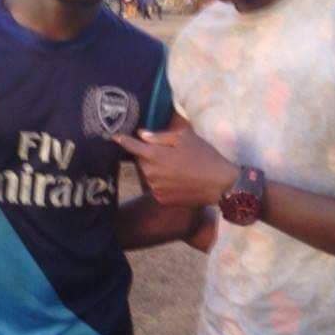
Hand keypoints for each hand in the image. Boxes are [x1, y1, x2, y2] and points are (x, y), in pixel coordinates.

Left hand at [113, 127, 237, 205]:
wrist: (220, 184)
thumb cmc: (204, 155)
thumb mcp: (185, 137)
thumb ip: (160, 136)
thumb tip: (142, 135)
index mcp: (155, 155)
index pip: (132, 146)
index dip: (123, 140)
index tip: (114, 137)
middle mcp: (150, 173)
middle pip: (141, 160)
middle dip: (148, 154)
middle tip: (168, 152)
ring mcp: (155, 188)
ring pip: (148, 174)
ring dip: (155, 168)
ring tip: (177, 166)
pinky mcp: (162, 199)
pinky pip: (155, 186)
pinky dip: (162, 181)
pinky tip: (178, 179)